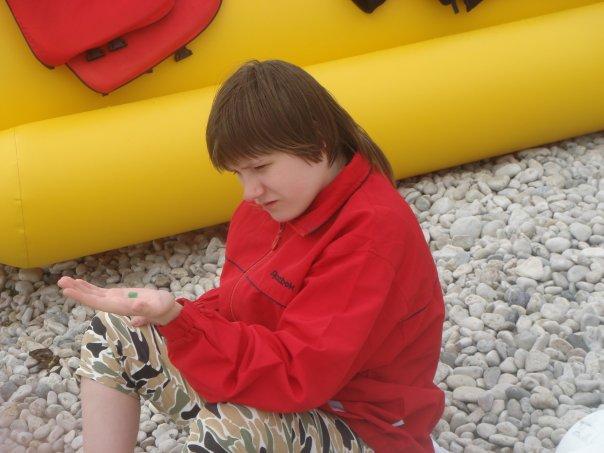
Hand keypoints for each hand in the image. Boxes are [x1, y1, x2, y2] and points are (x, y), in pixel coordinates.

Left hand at [57, 276, 181, 326]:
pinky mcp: (117, 296)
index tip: (68, 291)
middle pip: (91, 299)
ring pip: (93, 294)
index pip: (98, 303)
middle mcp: (114, 305)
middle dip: (76, 291)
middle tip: (61, 281)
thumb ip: (147, 310)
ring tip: (64, 280)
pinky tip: (79, 282)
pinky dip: (88, 287)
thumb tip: (136, 308)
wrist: (165, 311)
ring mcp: (114, 300)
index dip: (83, 297)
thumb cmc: (163, 308)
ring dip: (79, 287)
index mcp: (121, 308)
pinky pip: (99, 291)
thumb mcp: (158, 307)